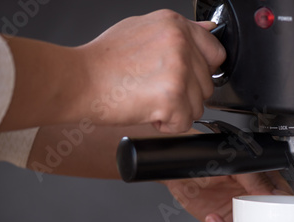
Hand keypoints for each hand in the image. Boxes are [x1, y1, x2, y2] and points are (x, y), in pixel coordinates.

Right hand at [79, 9, 225, 132]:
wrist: (78, 81)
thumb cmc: (103, 61)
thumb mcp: (141, 29)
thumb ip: (177, 33)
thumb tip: (207, 31)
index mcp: (174, 25)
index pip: (215, 52)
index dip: (202, 71)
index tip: (187, 79)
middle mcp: (180, 43)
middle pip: (206, 84)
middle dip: (185, 94)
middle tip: (155, 89)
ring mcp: (178, 70)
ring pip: (198, 106)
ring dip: (176, 111)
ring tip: (148, 99)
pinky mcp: (172, 97)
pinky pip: (185, 122)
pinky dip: (167, 125)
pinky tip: (148, 111)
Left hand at [163, 171, 293, 221]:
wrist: (176, 167)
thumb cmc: (204, 156)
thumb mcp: (232, 162)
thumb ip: (254, 177)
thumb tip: (274, 194)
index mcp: (265, 181)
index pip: (286, 201)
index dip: (285, 216)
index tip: (273, 221)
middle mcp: (255, 200)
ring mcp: (240, 215)